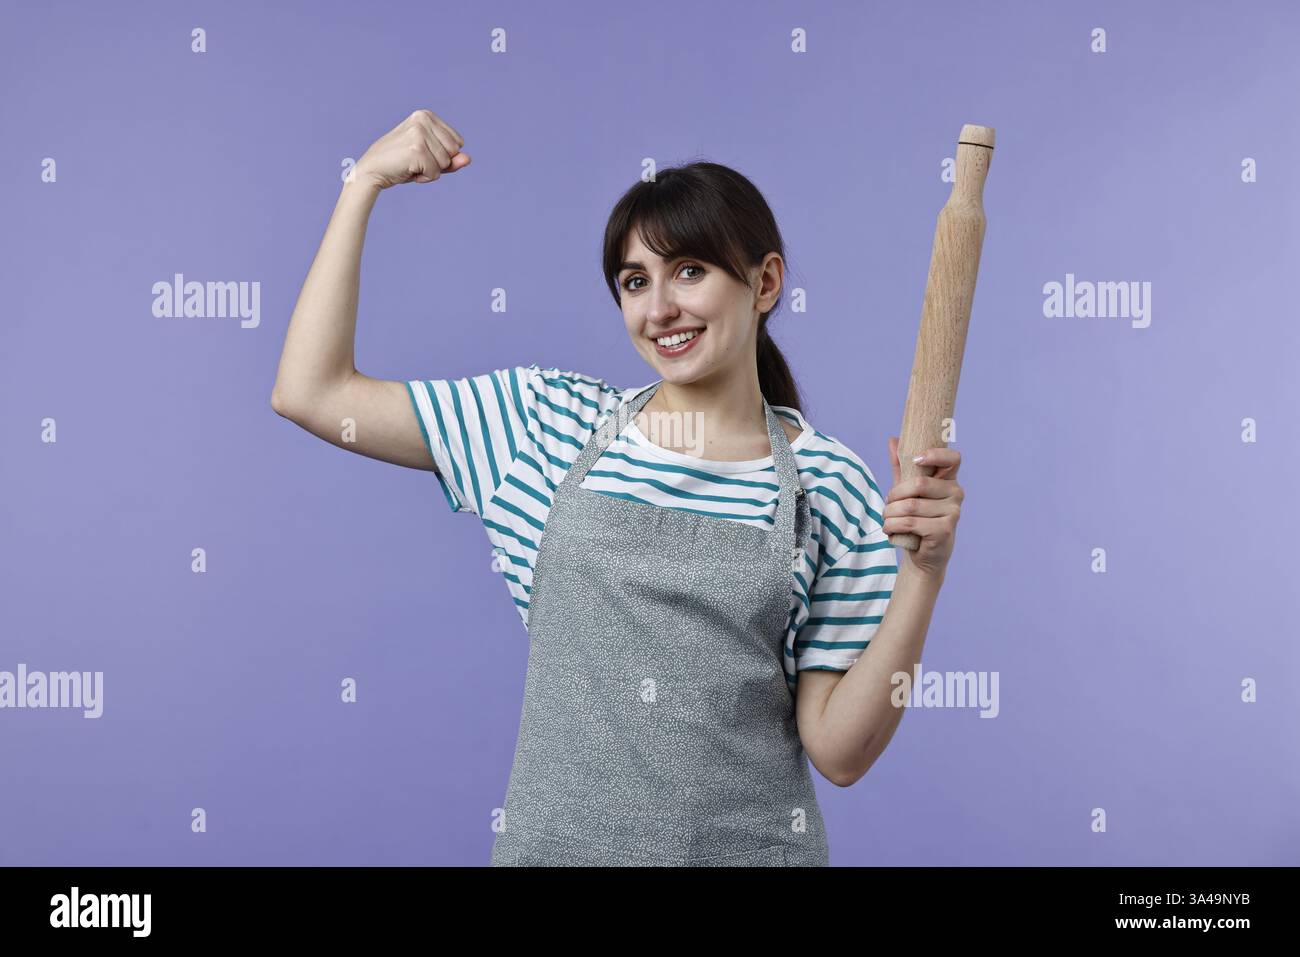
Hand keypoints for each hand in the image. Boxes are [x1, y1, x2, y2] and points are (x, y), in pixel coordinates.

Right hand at [352, 109, 469, 191]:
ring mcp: (419, 132)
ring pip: (445, 163)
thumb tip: (468, 159)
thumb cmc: (401, 164)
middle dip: (438, 163)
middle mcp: (423, 119)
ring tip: (410, 165)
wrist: (372, 171)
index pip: (458, 143)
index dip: (442, 155)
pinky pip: (435, 173)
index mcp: (426, 115)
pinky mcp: (416, 148)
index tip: (420, 153)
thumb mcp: (430, 160)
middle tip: (414, 160)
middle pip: (454, 152)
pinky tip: (408, 170)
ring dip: (430, 171)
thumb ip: (451, 160)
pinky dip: (424, 178)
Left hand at [884, 436, 962, 580]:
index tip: (916, 459)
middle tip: (887, 505)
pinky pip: (910, 522)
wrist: (923, 556)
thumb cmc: (916, 520)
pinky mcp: (945, 530)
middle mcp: (956, 494)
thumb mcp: (907, 491)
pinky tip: (890, 530)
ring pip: (910, 505)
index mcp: (949, 480)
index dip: (935, 454)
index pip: (953, 458)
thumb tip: (893, 440)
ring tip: (887, 520)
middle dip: (894, 495)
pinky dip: (892, 526)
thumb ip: (901, 467)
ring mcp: (953, 513)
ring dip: (889, 514)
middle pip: (919, 483)